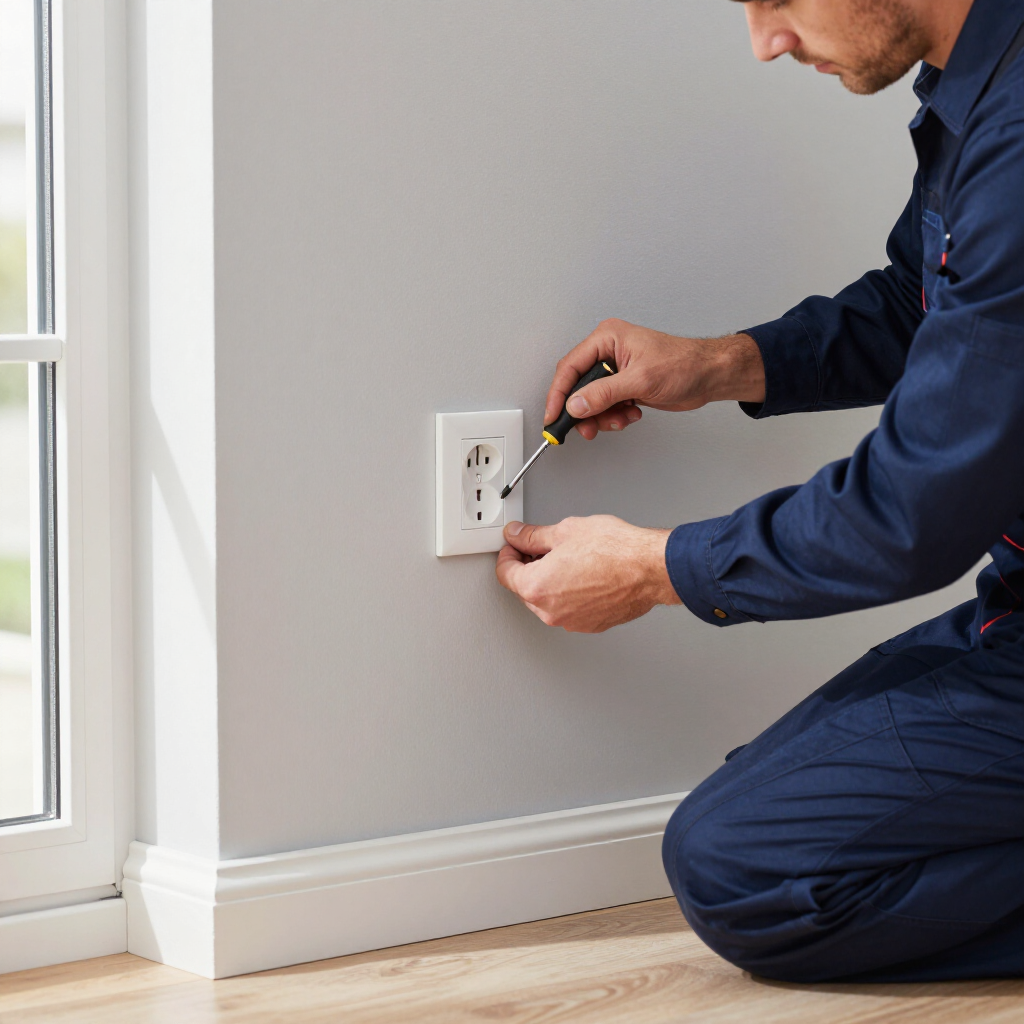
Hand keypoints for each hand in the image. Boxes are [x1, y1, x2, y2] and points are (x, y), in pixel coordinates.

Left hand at [495, 516, 681, 632]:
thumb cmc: (615, 550)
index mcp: (536, 586)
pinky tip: (585, 574)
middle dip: (530, 568)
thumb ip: (533, 536)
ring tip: (571, 559)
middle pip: (525, 589)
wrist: (650, 568)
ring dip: (551, 582)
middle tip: (544, 549)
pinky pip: (570, 609)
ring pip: (548, 601)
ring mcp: (571, 621)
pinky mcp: (591, 625)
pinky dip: (571, 594)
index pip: (505, 573)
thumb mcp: (564, 531)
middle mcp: (550, 611)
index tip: (514, 546)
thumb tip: (518, 535)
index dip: (508, 554)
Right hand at [545, 319, 765, 439]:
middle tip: (586, 428)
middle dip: (584, 411)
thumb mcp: (640, 380)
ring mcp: (616, 370)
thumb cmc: (684, 364)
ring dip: (603, 416)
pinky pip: (606, 406)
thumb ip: (604, 394)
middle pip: (578, 387)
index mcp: (606, 338)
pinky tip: (631, 414)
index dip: (559, 395)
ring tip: (620, 418)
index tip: (554, 416)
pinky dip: (615, 416)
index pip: (570, 367)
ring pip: (592, 401)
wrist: (710, 376)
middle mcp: (608, 352)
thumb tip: (576, 405)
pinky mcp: (624, 386)